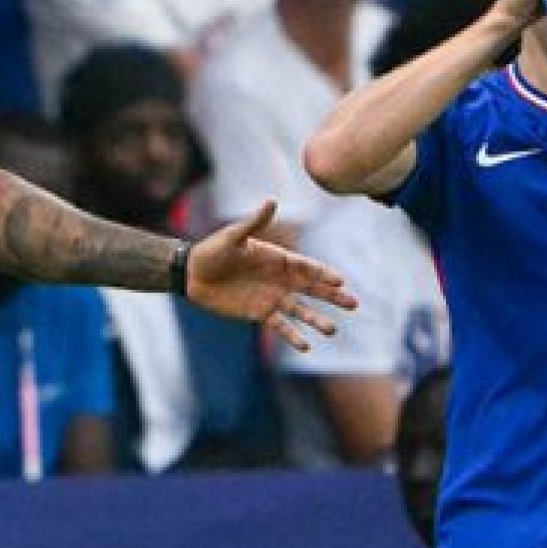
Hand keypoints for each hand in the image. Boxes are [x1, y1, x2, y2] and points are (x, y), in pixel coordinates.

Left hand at [187, 201, 357, 351]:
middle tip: (354, 304)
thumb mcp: (233, 236)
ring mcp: (272, 297)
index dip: (324, 274)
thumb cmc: (212, 251)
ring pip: (300, 310)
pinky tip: (306, 346)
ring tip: (332, 330)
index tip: (341, 281)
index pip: (307, 267)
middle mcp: (280, 279)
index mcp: (278, 258)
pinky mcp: (259, 313)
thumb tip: (271, 201)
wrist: (192, 274)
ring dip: (316, 320)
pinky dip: (293, 336)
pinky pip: (280, 326)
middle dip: (332, 296)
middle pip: (312, 289)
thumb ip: (254, 222)